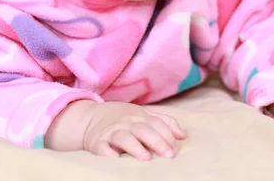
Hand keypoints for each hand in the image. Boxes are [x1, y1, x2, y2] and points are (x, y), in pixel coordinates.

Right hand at [45, 100, 185, 160]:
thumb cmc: (124, 120)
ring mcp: (112, 132)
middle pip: (143, 130)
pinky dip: (107, 153)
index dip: (167, 135)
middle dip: (157, 141)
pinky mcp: (97, 142)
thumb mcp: (144, 115)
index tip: (175, 149)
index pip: (157, 124)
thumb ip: (164, 122)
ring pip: (124, 137)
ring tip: (146, 158)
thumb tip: (183, 136)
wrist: (90, 117)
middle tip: (168, 155)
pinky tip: (115, 158)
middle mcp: (127, 123)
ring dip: (135, 147)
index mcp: (140, 117)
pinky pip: (102, 147)